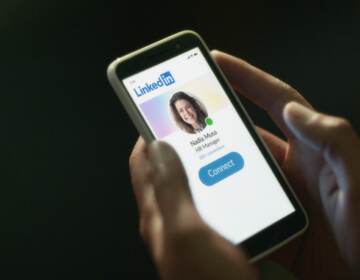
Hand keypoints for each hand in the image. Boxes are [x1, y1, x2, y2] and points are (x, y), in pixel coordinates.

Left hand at [129, 139, 256, 279]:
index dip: (149, 137)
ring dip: (204, 164)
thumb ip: (172, 191)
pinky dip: (222, 184)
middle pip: (167, 172)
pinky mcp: (212, 235)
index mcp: (156, 214)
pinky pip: (213, 200)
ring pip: (192, 185)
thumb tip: (159, 147)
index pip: (142, 165)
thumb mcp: (187, 233)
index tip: (166, 116)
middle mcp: (170, 218)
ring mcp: (191, 228)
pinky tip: (238, 178)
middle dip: (181, 146)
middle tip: (202, 126)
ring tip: (223, 144)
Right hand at [212, 50, 359, 277]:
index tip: (219, 63)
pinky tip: (205, 197)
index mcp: (314, 148)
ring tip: (188, 152)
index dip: (247, 78)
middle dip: (220, 117)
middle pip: (249, 132)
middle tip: (190, 108)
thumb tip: (294, 109)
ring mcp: (282, 192)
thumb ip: (333, 141)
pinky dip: (223, 197)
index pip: (276, 100)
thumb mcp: (359, 181)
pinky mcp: (273, 217)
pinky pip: (241, 200)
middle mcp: (295, 165)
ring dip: (216, 160)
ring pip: (240, 167)